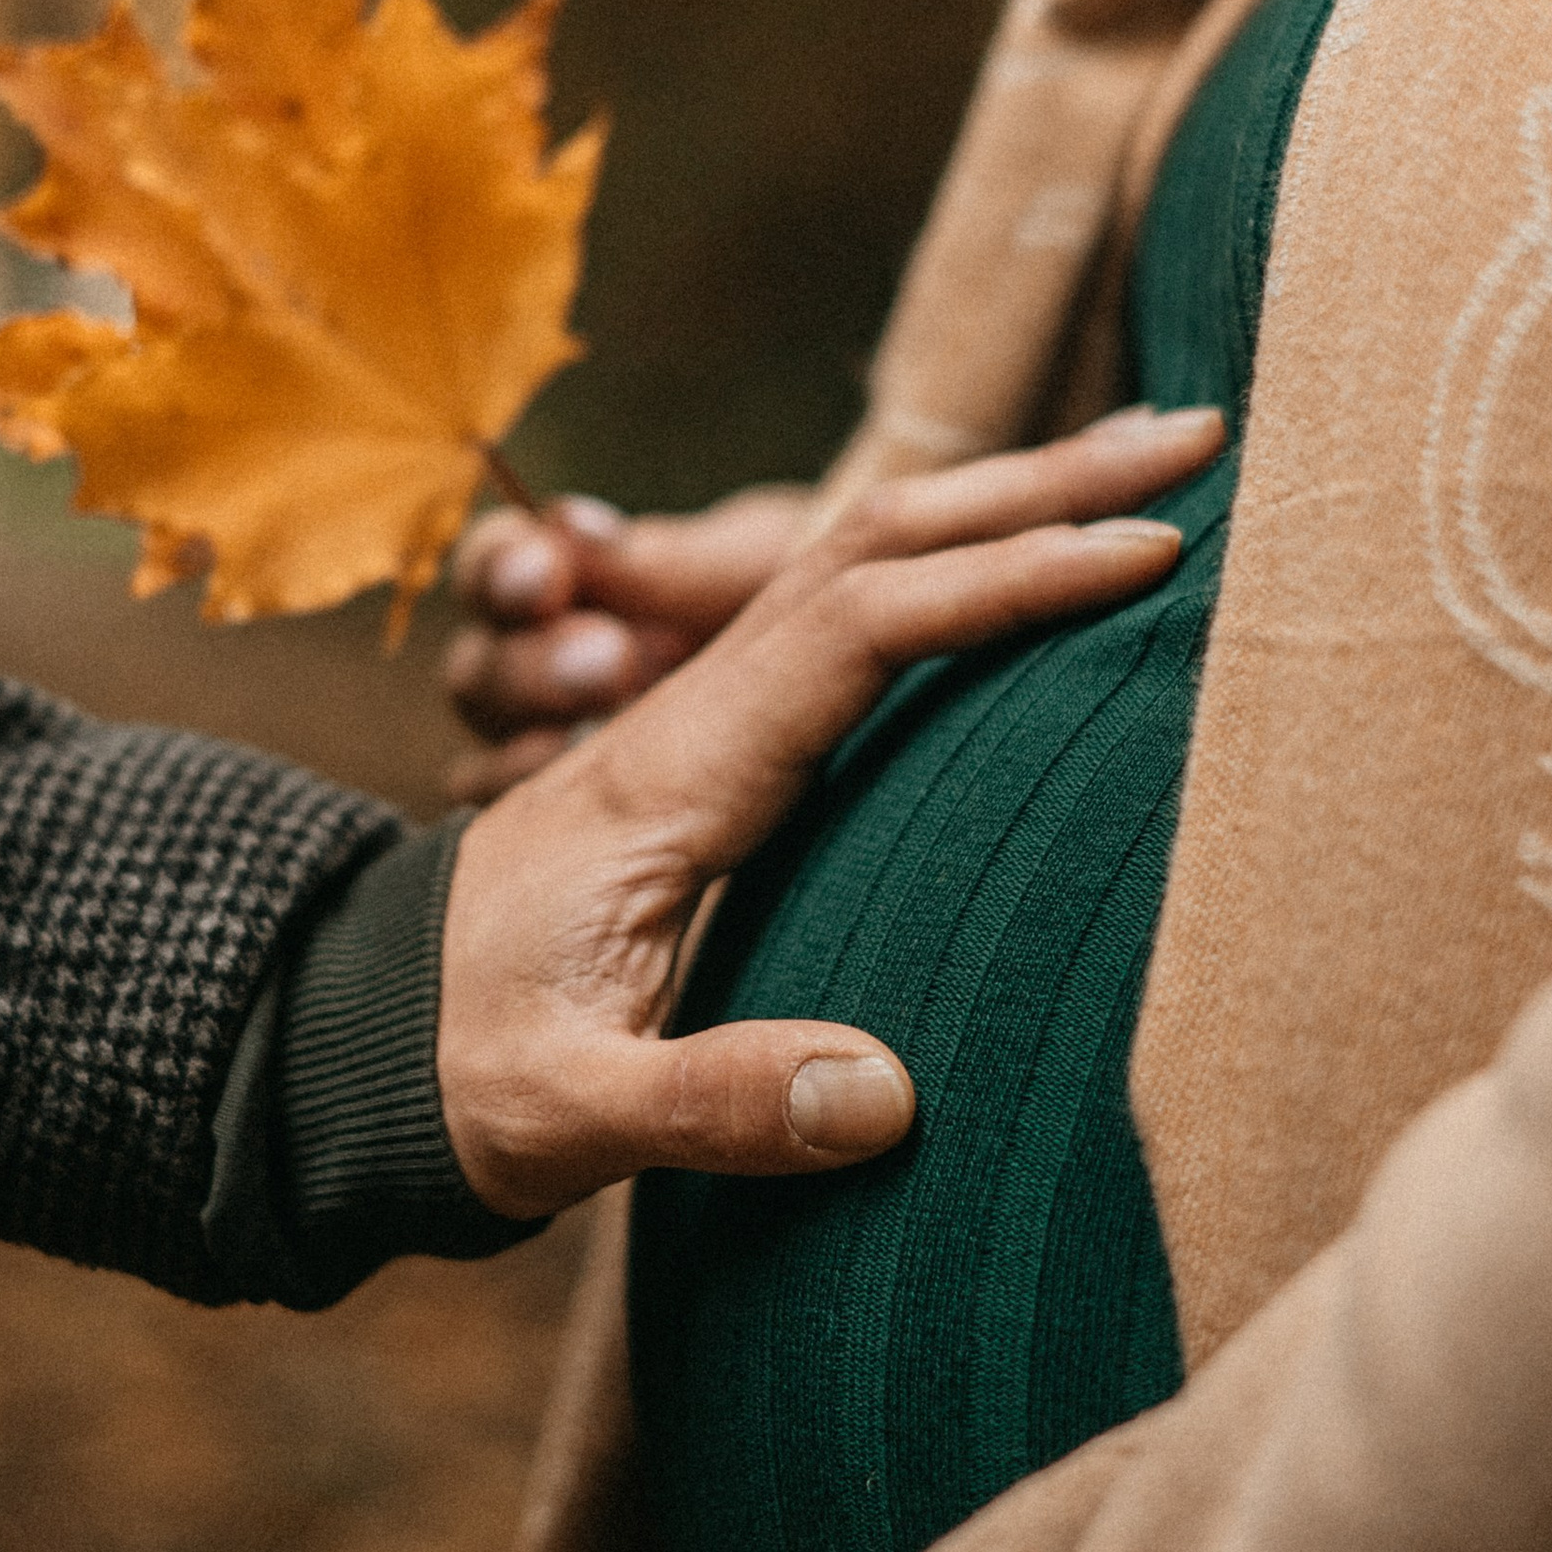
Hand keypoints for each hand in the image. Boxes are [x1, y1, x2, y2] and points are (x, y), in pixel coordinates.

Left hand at [435, 408, 1222, 1217]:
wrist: (352, 1042)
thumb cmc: (451, 1076)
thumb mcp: (560, 1113)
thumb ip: (711, 1103)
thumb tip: (888, 1096)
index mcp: (669, 772)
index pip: (860, 627)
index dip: (1006, 581)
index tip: (1147, 553)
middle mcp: (691, 716)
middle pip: (873, 547)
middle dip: (1037, 487)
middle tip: (1198, 437)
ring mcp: (702, 726)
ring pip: (863, 565)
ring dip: (1003, 509)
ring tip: (1151, 469)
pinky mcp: (716, 756)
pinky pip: (850, 624)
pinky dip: (955, 572)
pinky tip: (1036, 574)